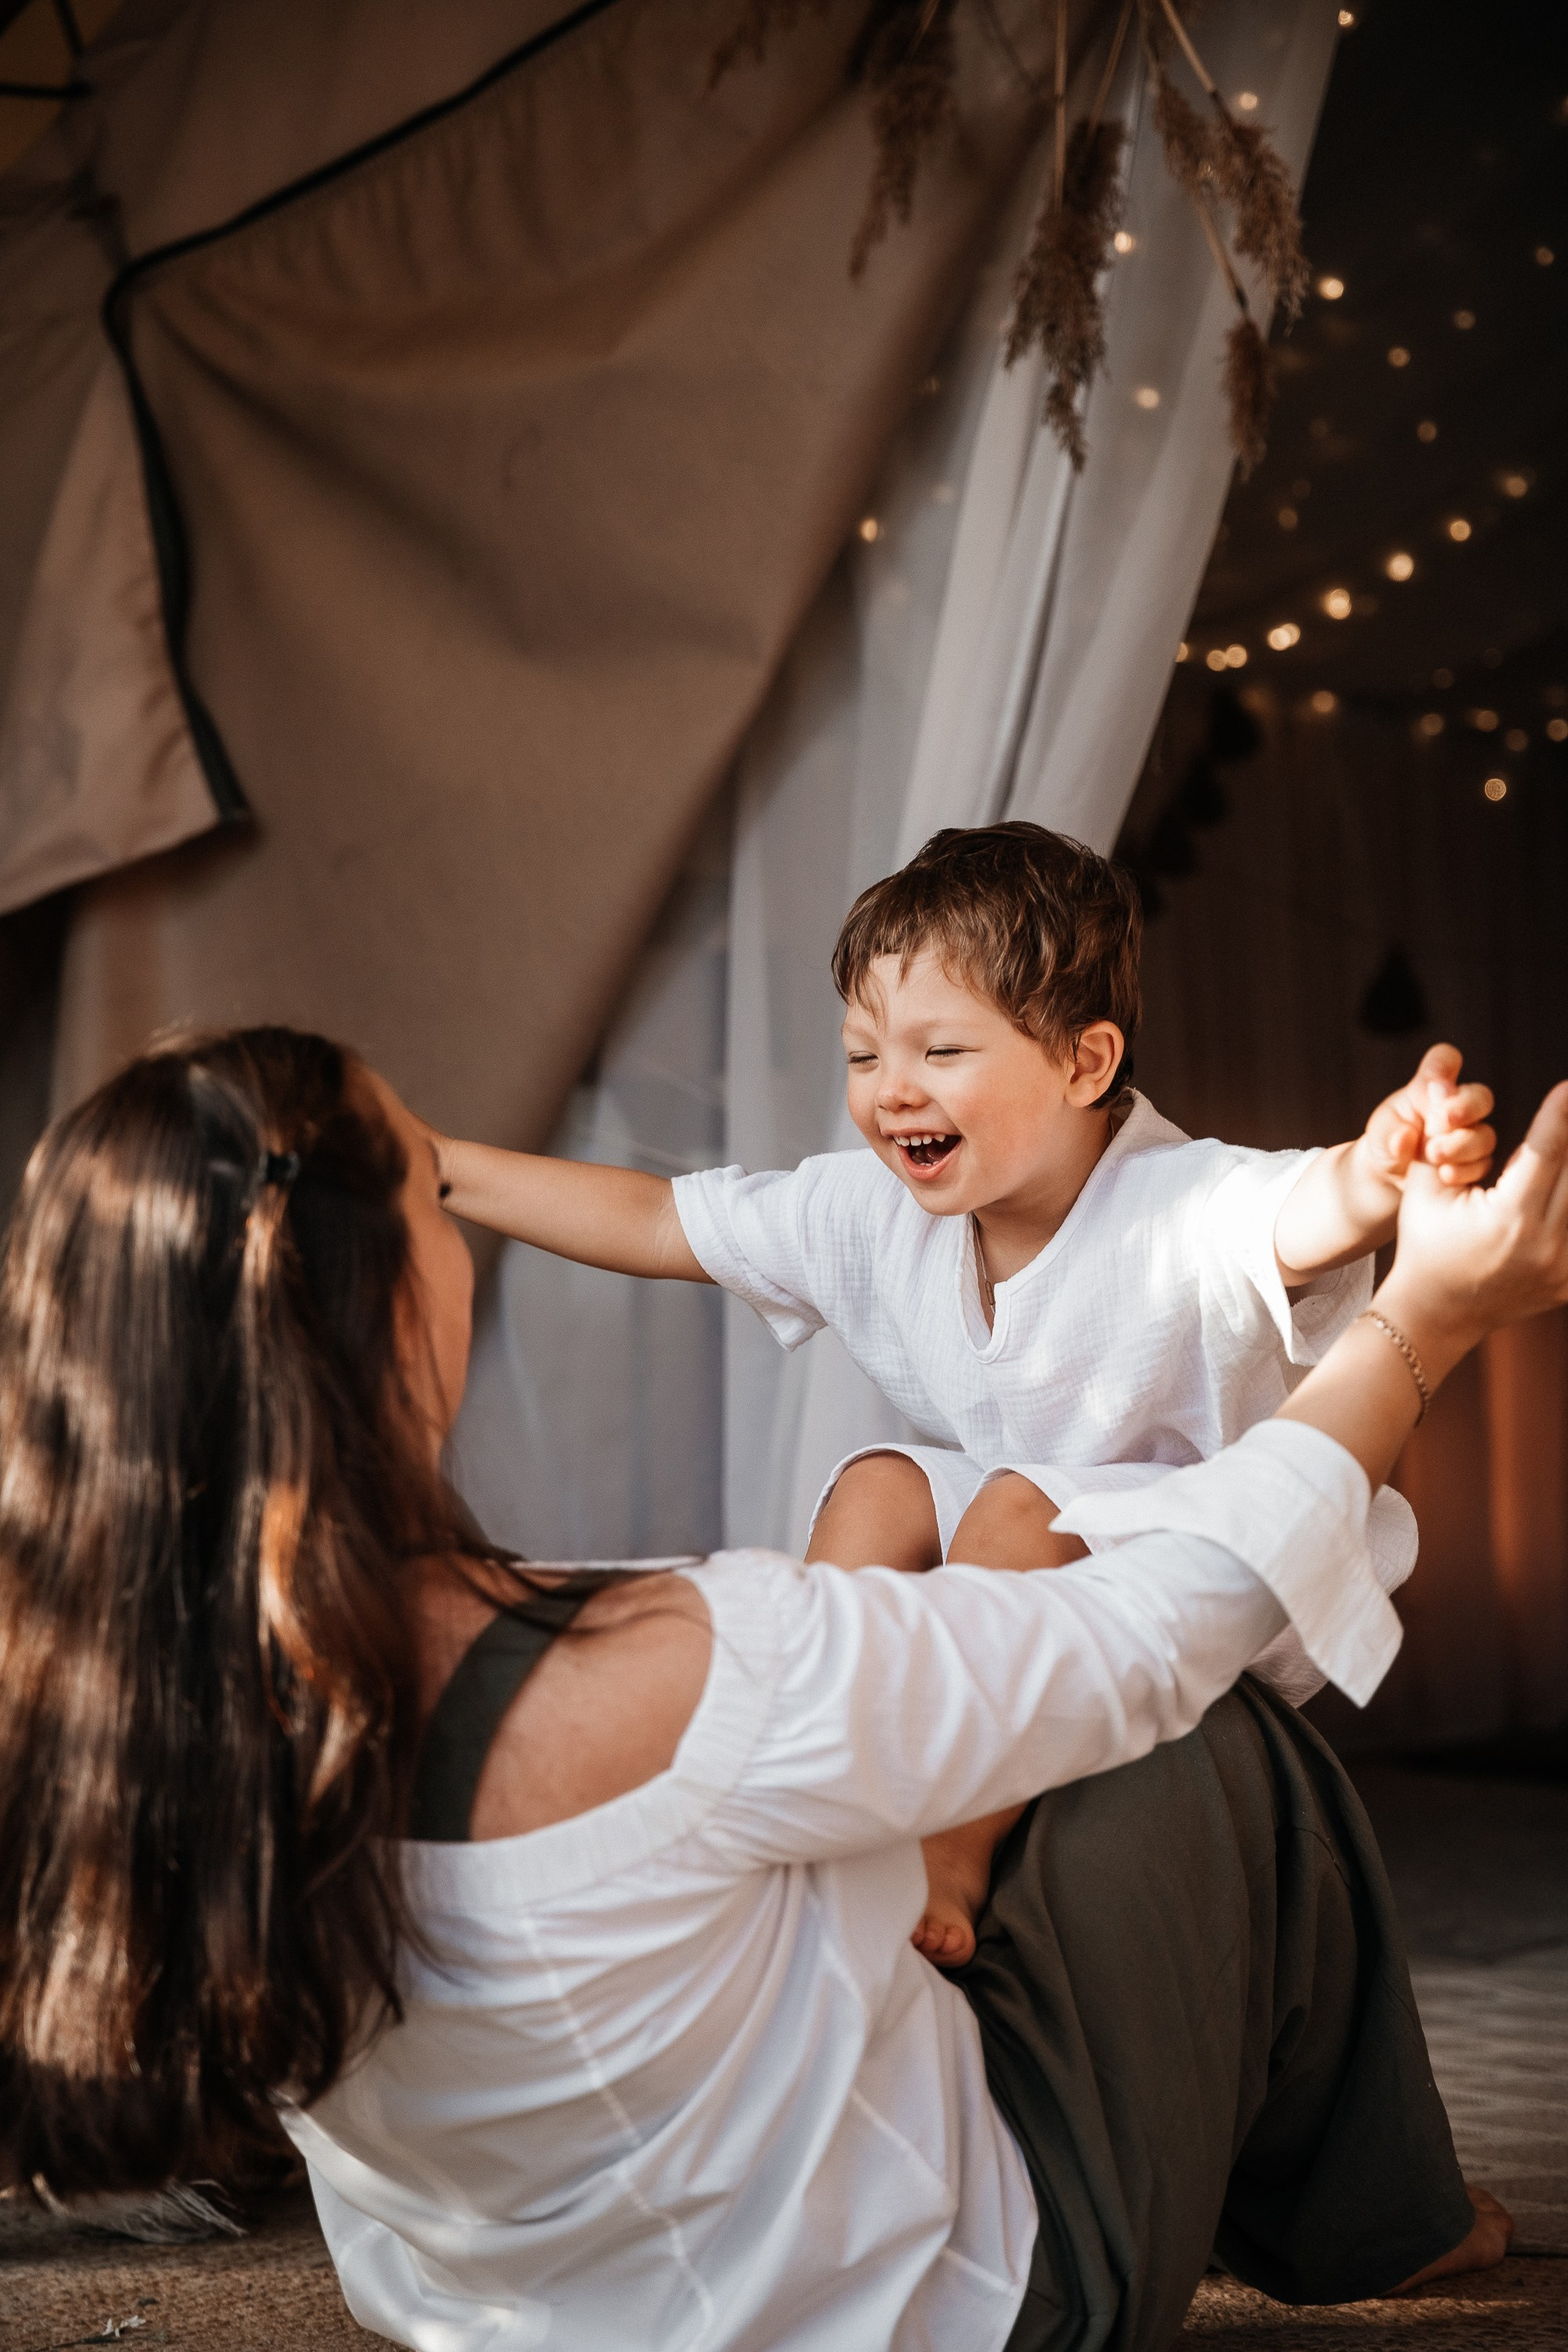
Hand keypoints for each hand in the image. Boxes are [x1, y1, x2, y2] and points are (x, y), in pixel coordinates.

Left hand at [1359, 1043, 1495, 1194]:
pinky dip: (1465, 1170)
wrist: (1393, 1173)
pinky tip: (1445, 1175)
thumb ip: (1390, 1132)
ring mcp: (1471, 1134)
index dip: (1444, 1066)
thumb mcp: (1379, 1133)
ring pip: (1484, 1135)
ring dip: (1462, 1144)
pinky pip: (1483, 1164)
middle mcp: (1457, 1106)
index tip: (1434, 1080)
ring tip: (1433, 1155)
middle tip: (1447, 1118)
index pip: (1445, 1061)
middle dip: (1466, 1107)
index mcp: (1431, 1086)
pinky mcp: (1476, 1161)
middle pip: (1480, 1097)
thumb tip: (1404, 1138)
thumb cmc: (1387, 1140)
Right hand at [1377, 1080, 1567, 1376]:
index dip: (1559, 1114)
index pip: (1545, 1152)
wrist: (1434, 1313)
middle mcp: (1545, 1245)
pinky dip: (1567, 1203)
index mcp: (1509, 1219)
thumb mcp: (1426, 1188)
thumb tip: (1464, 1102)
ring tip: (1562, 1144)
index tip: (1567, 1086)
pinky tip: (1559, 1187)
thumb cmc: (1423, 1242)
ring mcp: (1563, 1268)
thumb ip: (1448, 1141)